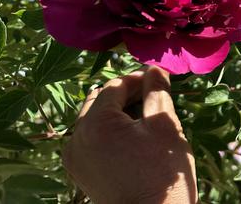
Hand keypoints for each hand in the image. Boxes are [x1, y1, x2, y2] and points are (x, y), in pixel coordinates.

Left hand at [63, 67, 196, 203]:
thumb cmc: (162, 172)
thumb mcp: (165, 124)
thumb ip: (157, 92)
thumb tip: (155, 69)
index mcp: (95, 124)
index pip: (115, 86)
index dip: (139, 78)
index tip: (161, 79)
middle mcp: (76, 139)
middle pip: (100, 101)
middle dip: (126, 94)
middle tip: (154, 94)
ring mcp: (75, 158)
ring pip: (94, 119)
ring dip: (117, 112)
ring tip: (146, 115)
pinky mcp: (81, 172)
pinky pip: (92, 139)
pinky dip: (110, 131)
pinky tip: (133, 135)